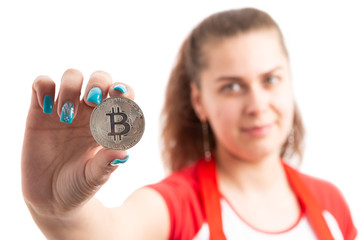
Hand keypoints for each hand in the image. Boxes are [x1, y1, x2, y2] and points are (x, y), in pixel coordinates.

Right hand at [21, 69, 133, 215]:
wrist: (50, 197)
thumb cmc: (79, 185)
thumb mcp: (94, 178)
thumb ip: (106, 164)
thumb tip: (123, 153)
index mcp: (109, 123)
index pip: (122, 96)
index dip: (123, 90)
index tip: (119, 95)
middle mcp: (89, 112)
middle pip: (99, 78)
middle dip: (98, 83)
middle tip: (92, 101)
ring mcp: (65, 109)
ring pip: (72, 76)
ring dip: (71, 87)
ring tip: (65, 115)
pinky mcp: (40, 111)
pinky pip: (42, 84)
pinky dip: (43, 87)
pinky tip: (46, 107)